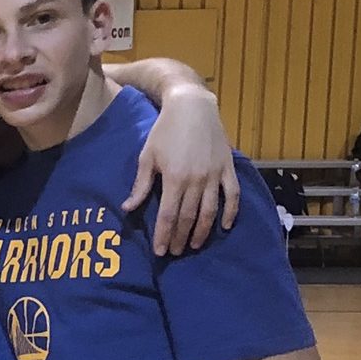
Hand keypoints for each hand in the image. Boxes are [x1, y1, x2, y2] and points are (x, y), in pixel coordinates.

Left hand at [122, 87, 238, 255]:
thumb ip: (141, 185)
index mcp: (174, 178)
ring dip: (203, 231)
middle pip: (189, 217)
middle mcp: (197, 180)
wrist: (192, 107)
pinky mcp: (228, 168)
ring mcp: (215, 175)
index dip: (164, 235)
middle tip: (175, 252)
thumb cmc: (164, 131)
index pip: (169, 215)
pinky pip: (232, 195)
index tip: (160, 251)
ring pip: (211, 211)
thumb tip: (128, 208)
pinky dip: (231, 212)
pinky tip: (225, 226)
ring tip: (195, 245)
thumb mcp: (147, 157)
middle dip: (181, 237)